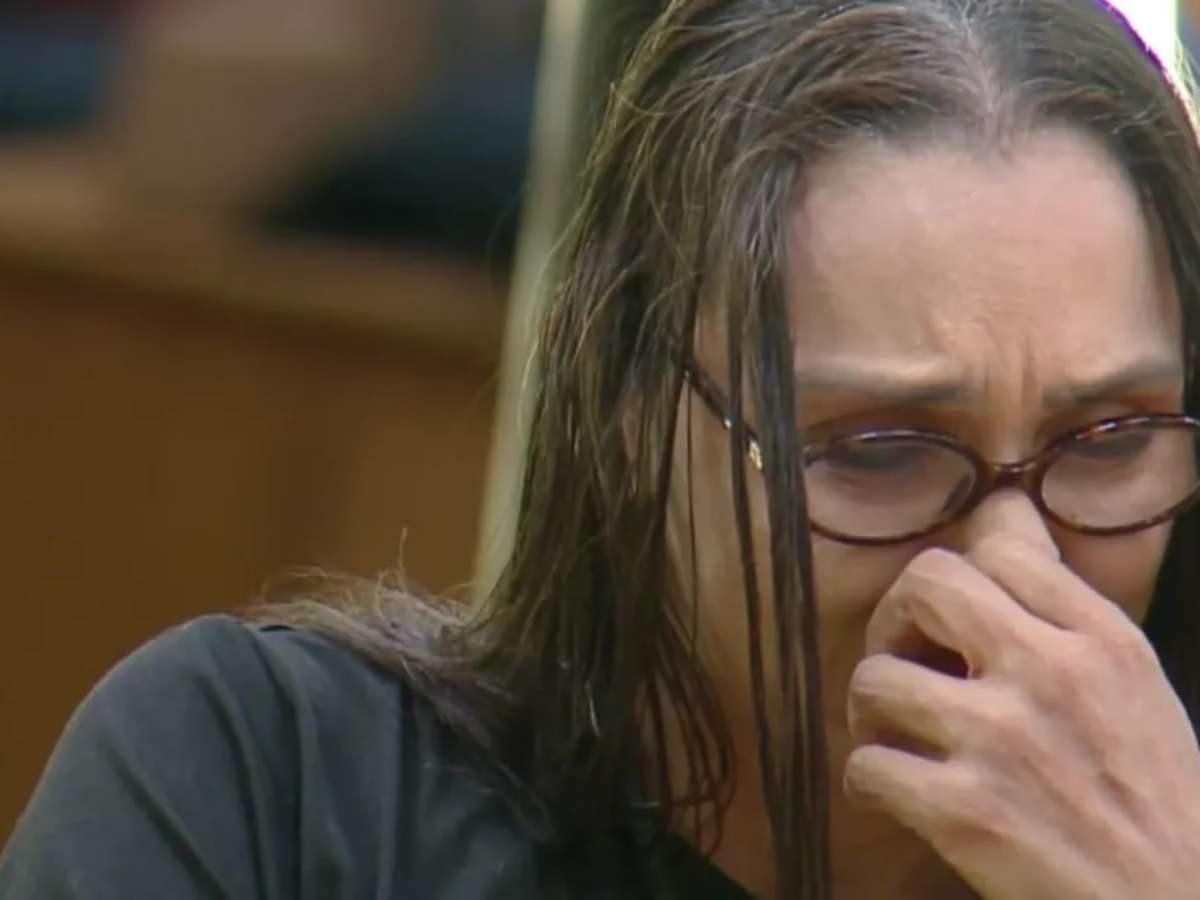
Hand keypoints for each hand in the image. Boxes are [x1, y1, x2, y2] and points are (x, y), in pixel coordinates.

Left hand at [843, 513, 1199, 898]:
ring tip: (894, 732)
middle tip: (903, 659)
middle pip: (926, 582)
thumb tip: (1005, 521)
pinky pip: (866, 765)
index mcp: (1103, 641)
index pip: (1000, 545)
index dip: (959, 577)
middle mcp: (1051, 674)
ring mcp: (1001, 741)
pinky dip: (869, 781)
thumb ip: (1067, 609)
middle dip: (895, 618)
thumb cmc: (1152, 801)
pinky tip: (896, 793)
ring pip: (874, 676)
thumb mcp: (1134, 685)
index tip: (948, 619)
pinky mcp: (964, 812)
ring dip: (870, 709)